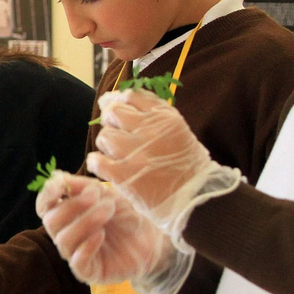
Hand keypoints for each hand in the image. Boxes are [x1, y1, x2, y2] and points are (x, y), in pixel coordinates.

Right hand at [37, 171, 176, 286]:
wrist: (152, 239)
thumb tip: (57, 177)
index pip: (44, 207)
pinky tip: (102, 235)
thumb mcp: (107, 195)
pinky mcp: (89, 272)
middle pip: (51, 221)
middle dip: (73, 206)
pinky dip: (87, 245)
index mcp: (66, 215)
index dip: (47, 195)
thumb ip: (83, 186)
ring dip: (84, 222)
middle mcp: (66, 235)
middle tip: (98, 197)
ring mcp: (75, 255)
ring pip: (63, 240)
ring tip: (107, 211)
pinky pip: (78, 261)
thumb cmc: (126, 216)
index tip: (60, 185)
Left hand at [87, 90, 240, 238]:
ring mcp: (135, 153)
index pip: (132, 95)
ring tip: (115, 154)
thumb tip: (117, 99)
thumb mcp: (177, 130)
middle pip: (113, 112)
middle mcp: (149, 130)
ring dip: (106, 145)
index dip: (119, 100)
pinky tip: (106, 167)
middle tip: (116, 133)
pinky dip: (97, 163)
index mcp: (165, 117)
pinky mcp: (123, 175)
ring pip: (104, 136)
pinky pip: (97, 161)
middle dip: (111, 121)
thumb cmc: (186, 164)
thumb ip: (152, 113)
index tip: (116, 107)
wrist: (196, 198)